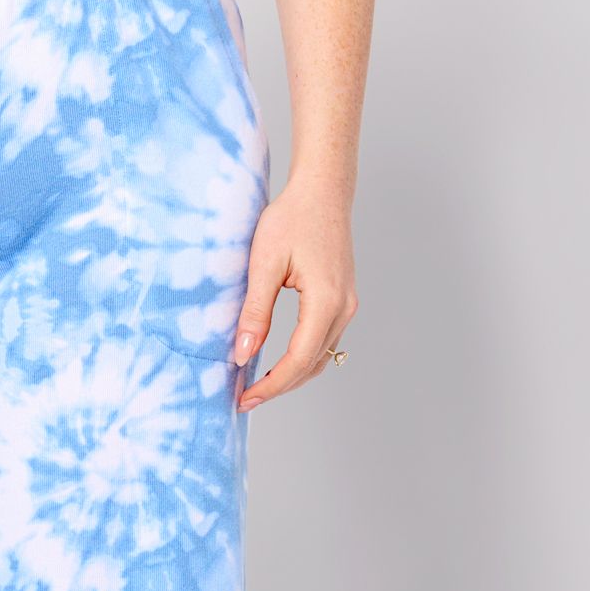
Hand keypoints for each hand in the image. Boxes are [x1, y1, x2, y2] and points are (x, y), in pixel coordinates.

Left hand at [232, 181, 359, 409]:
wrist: (323, 191)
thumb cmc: (292, 218)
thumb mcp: (264, 264)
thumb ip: (254, 312)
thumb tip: (242, 354)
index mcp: (326, 302)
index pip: (298, 360)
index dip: (271, 385)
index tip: (244, 399)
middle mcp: (344, 309)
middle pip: (311, 366)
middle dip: (278, 387)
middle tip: (244, 399)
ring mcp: (347, 306)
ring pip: (320, 358)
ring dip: (290, 376)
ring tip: (257, 386)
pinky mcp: (342, 301)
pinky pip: (322, 342)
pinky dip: (300, 359)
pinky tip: (276, 363)